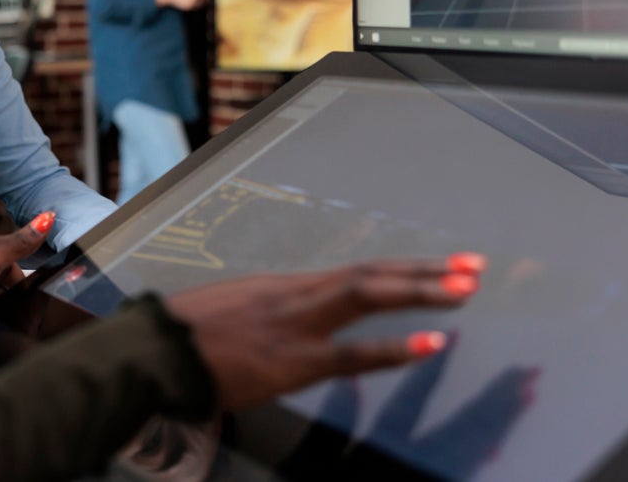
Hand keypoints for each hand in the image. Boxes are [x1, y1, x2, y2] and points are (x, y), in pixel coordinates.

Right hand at [166, 253, 486, 411]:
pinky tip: (431, 342)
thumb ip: (270, 315)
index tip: (445, 266)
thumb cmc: (184, 337)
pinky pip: (353, 353)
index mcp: (284, 288)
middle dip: (426, 271)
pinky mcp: (292, 360)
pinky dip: (394, 347)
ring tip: (464, 290)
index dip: (404, 270)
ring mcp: (296, 324)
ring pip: (368, 296)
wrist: (154, 352)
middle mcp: (296, 295)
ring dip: (420, 291)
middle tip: (473, 267)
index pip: (358, 272)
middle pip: (372, 274)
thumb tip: (289, 322)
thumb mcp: (234, 313)